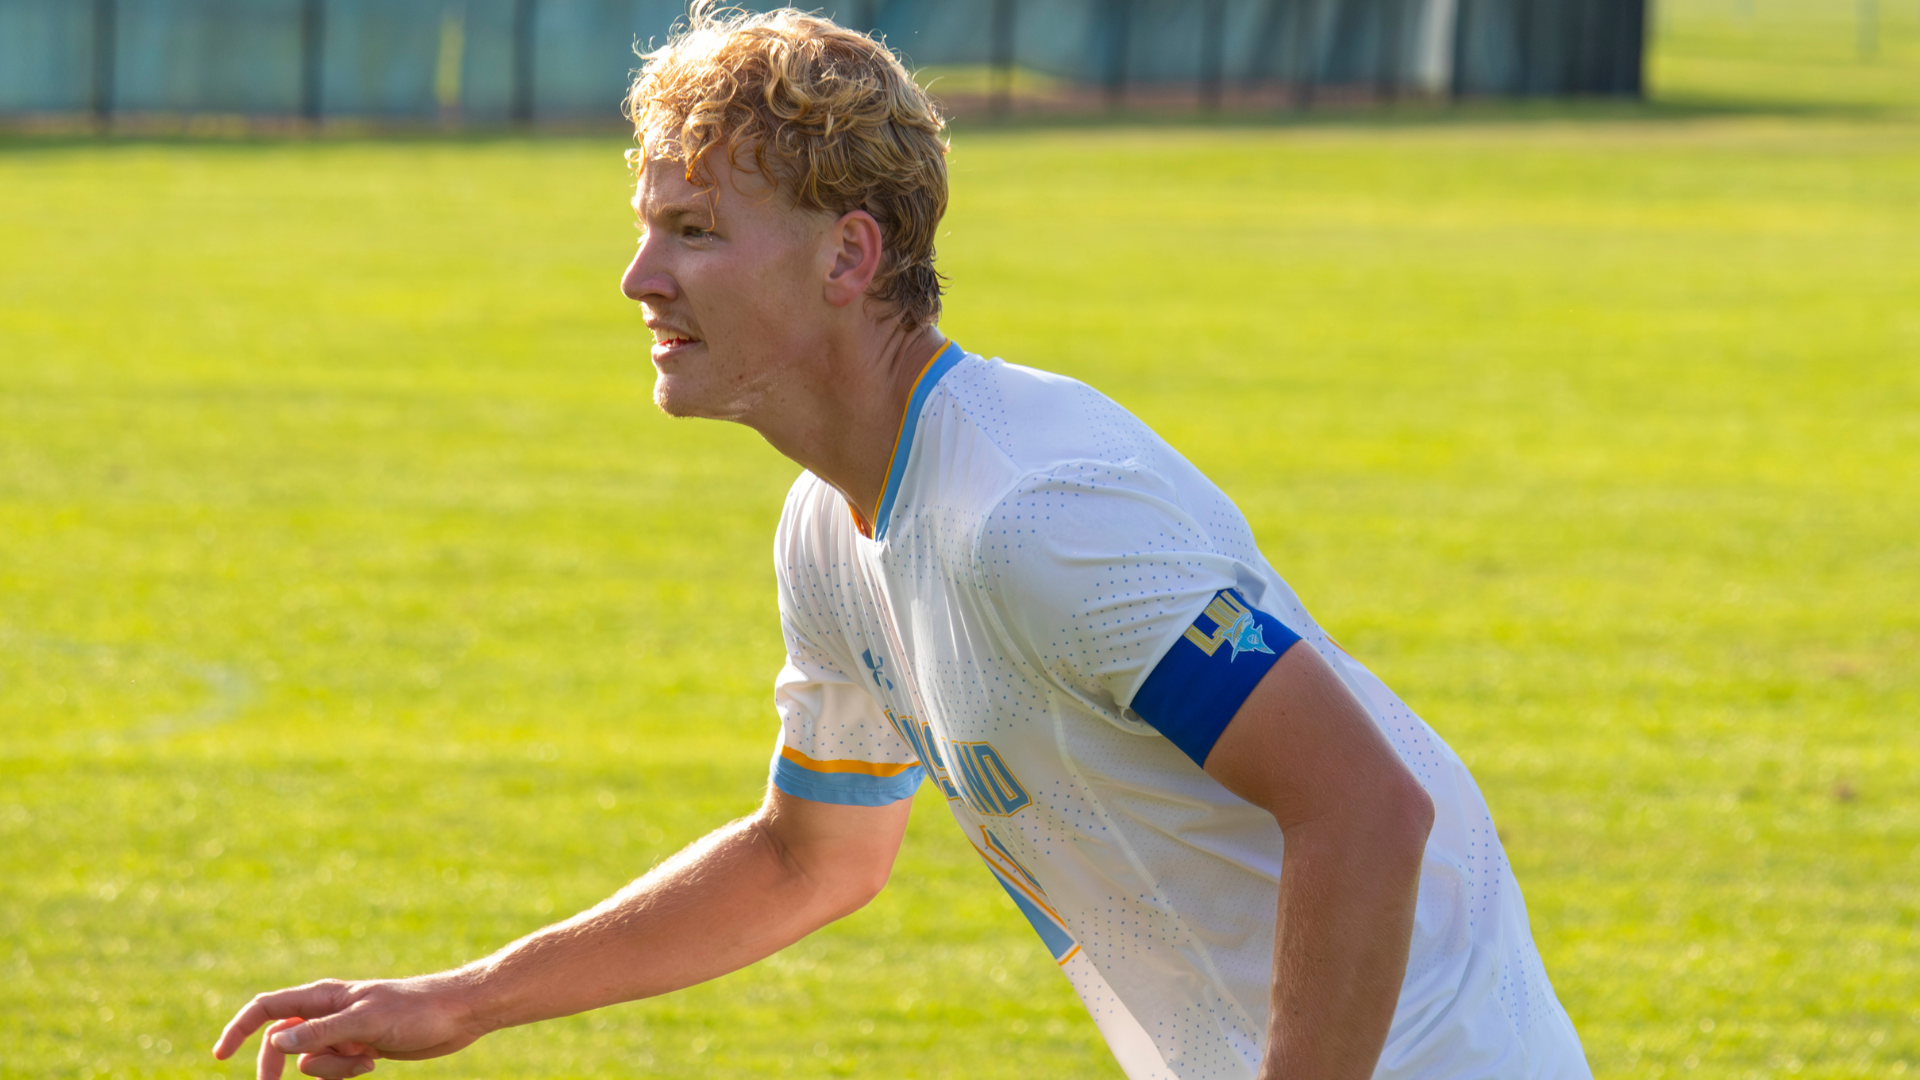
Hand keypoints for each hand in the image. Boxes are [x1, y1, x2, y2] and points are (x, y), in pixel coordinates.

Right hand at [210, 974, 486, 1078]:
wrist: (456, 1015)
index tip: (220, 1055)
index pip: (268, 1007)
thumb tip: (277, 1040)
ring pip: (310, 1060)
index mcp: (324, 996)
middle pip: (280, 1040)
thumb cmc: (415, 1010)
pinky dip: (346, 1072)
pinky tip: (374, 1062)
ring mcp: (343, 1031)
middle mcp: (328, 1011)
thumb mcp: (365, 1022)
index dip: (239, 1028)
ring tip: (365, 1059)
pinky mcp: (359, 1047)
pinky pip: (333, 1069)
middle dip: (277, 1066)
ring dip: (330, 1070)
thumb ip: (321, 1031)